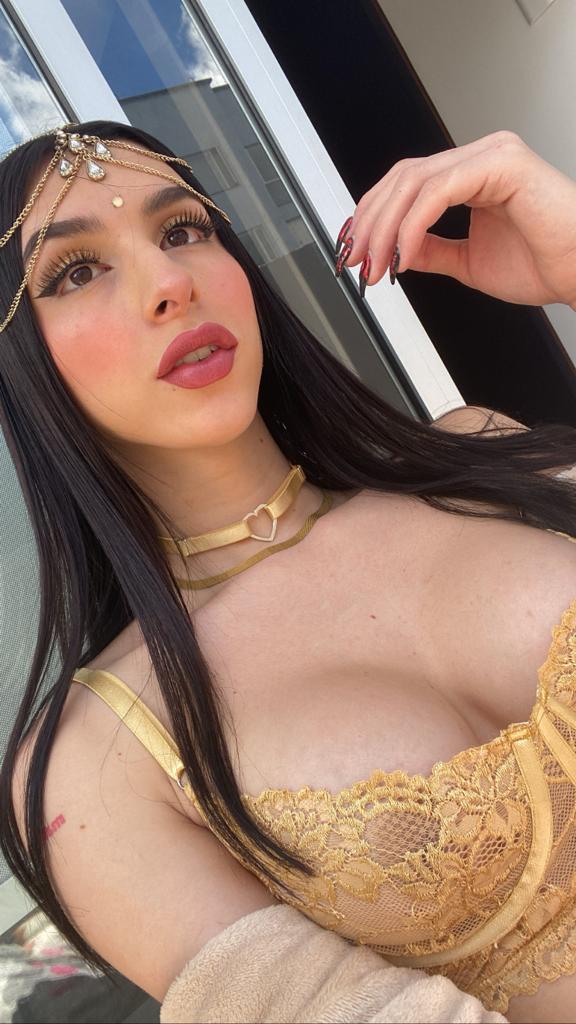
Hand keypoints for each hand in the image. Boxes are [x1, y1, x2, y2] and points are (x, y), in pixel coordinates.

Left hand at [340, 131, 575, 308]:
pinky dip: (413, 226)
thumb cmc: (542, 264)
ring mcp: (491, 154)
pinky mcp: (502, 164)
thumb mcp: (466, 261)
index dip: (373, 216)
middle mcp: (481, 156)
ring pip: (415, 181)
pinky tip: (404, 254)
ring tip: (376, 264)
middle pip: (403, 177)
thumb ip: (431, 250)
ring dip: (385, 228)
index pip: (406, 182)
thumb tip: (396, 251)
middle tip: (356, 261)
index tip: (355, 251)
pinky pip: (439, 191)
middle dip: (370, 222)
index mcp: (473, 173)